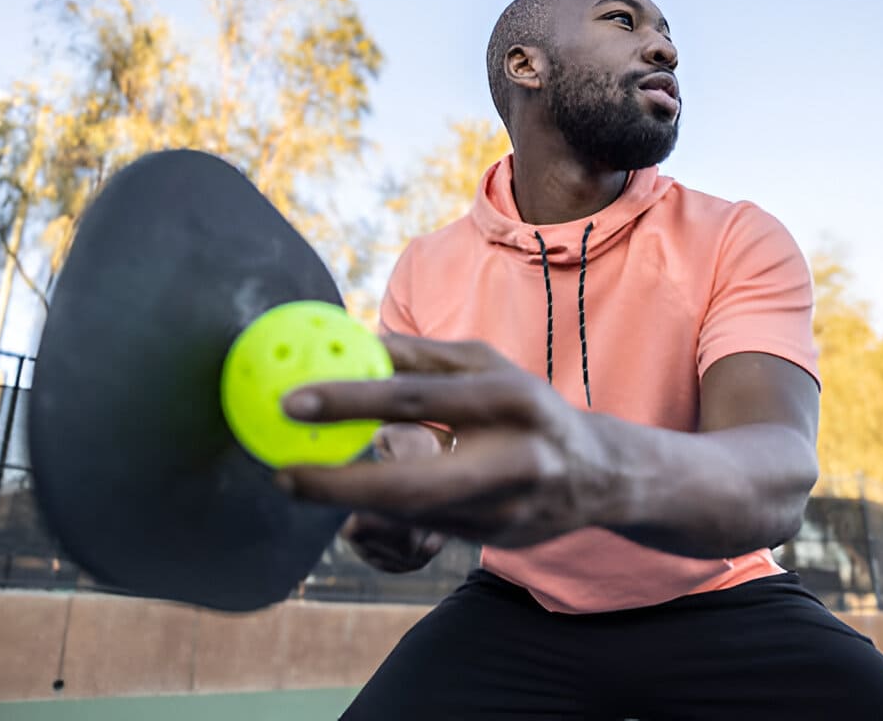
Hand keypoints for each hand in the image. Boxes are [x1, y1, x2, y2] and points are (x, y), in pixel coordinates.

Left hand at [277, 335, 619, 547]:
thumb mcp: (489, 367)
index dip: (350, 400)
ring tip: (298, 481)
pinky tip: (344, 499)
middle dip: (338, 485)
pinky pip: (423, 529)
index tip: (292, 402)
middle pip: (411, 483)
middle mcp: (512, 458)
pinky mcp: (492, 540)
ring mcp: (504, 509)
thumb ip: (425, 357)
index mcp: (510, 398)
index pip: (418, 398)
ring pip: (411, 514)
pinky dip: (378, 514)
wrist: (600, 477)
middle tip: (282, 475)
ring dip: (349, 501)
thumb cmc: (531, 407)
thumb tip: (359, 342)